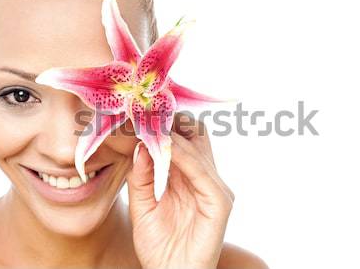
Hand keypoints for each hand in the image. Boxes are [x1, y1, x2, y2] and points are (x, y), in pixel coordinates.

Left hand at [125, 114, 234, 268]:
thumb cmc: (159, 248)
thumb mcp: (143, 207)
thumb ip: (142, 178)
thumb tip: (140, 145)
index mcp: (188, 179)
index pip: (183, 141)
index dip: (164, 126)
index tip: (141, 113)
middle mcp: (204, 179)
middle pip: (196, 136)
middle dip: (173, 122)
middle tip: (147, 111)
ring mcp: (215, 189)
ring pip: (199, 148)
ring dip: (174, 135)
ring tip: (150, 123)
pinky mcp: (220, 202)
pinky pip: (201, 171)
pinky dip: (182, 156)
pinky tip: (164, 147)